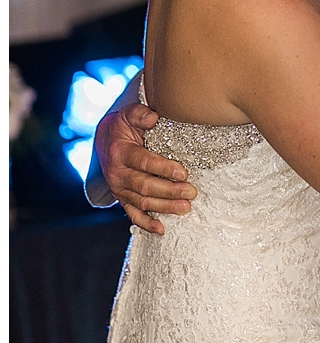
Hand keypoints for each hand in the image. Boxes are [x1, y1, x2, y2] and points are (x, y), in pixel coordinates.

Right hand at [97, 103, 196, 233]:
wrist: (104, 141)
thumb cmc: (123, 127)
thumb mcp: (128, 114)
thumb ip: (139, 114)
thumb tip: (153, 117)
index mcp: (121, 153)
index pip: (143, 162)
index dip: (163, 168)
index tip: (183, 172)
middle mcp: (118, 174)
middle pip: (145, 185)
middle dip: (169, 190)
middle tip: (191, 192)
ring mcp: (120, 189)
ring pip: (142, 201)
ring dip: (164, 206)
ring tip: (186, 207)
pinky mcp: (123, 199)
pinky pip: (133, 214)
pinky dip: (146, 223)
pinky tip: (162, 229)